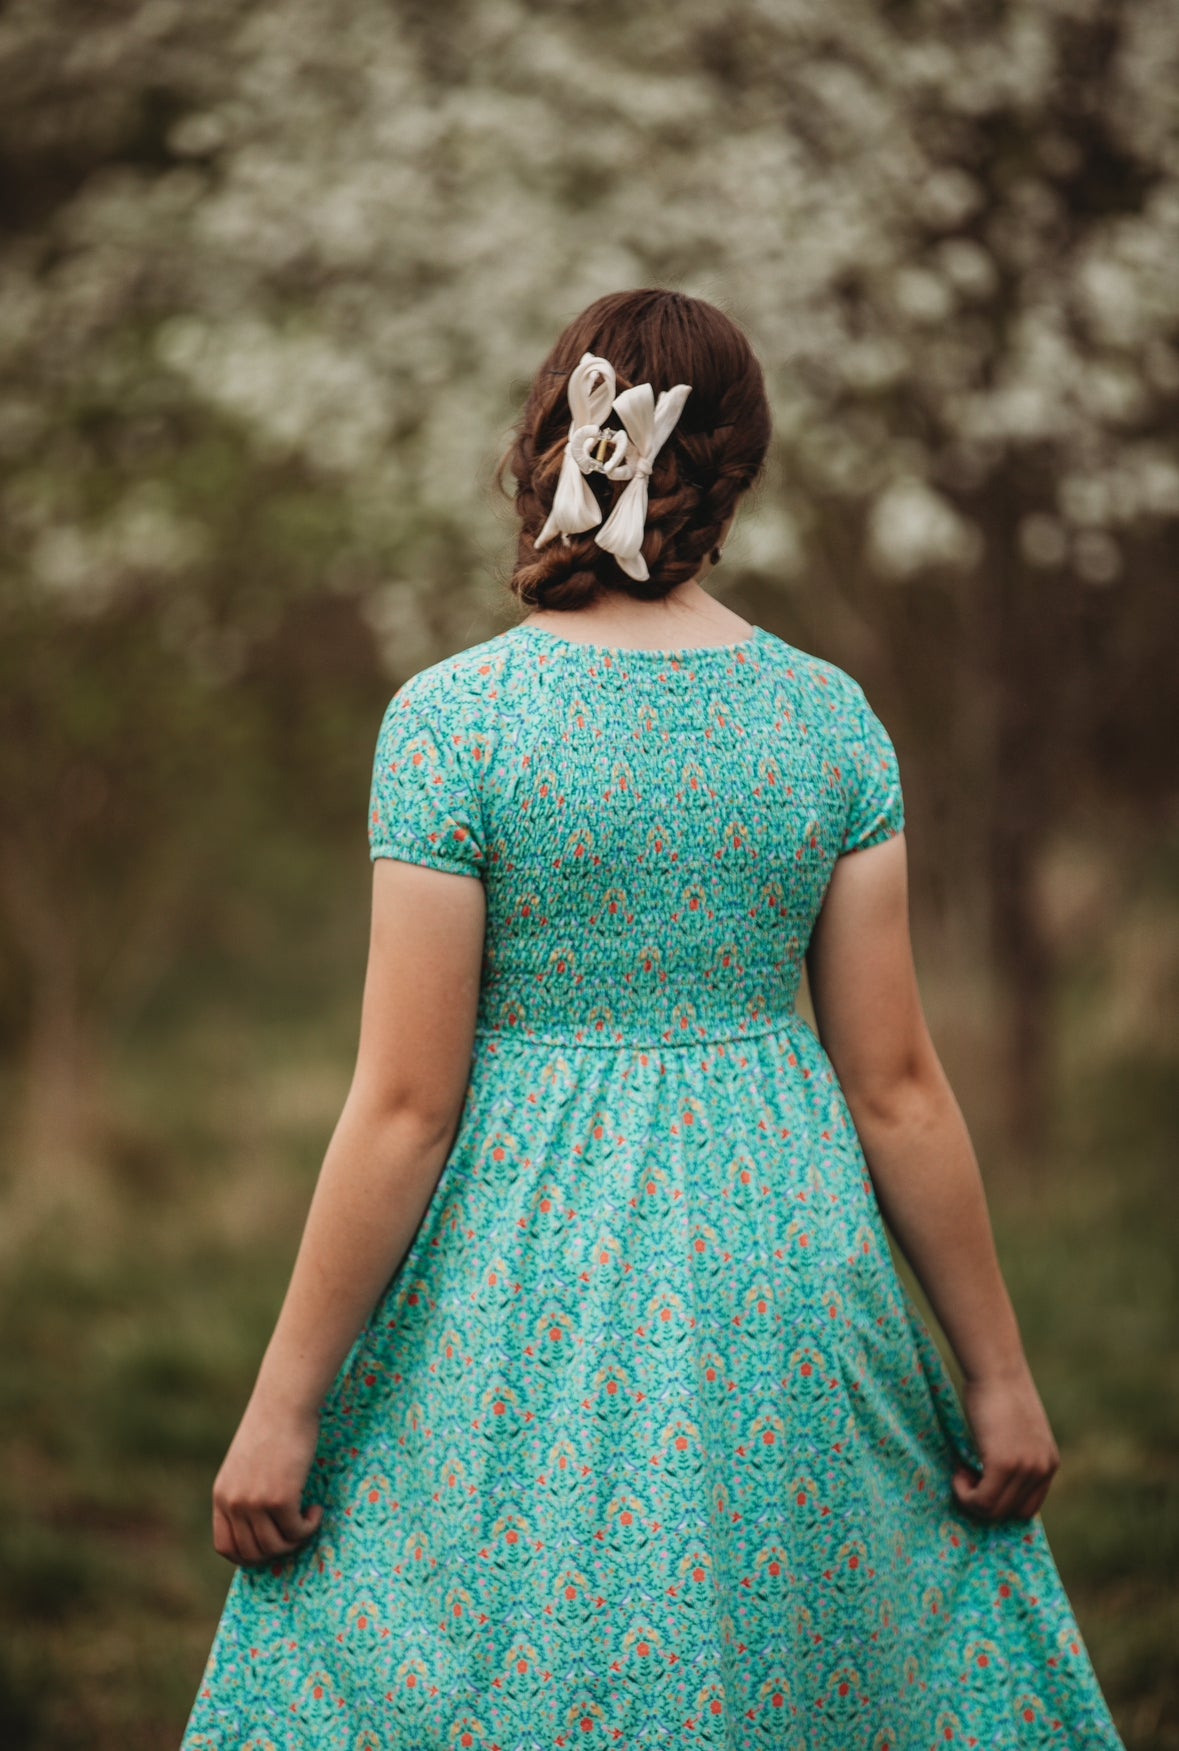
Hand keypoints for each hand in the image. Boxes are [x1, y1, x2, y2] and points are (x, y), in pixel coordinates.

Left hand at [212, 1395, 324, 1566]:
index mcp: (222, 1494)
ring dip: (296, 1539)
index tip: (270, 1547)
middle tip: (295, 1532)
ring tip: (307, 1518)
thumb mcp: (247, 1463)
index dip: (248, 1556)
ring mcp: (255, 1502)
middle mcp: (234, 1503)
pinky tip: (316, 1509)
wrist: (285, 1402)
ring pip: (276, 1546)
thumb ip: (246, 1490)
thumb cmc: (272, 1426)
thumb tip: (260, 1524)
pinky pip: (296, 1531)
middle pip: (252, 1552)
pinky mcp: (280, 1498)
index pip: (225, 1546)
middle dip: (277, 1550)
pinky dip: (309, 1527)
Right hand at [951, 1367, 1060, 1523]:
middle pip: (1012, 1514)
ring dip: (972, 1499)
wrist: (994, 1368)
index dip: (1001, 1501)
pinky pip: (982, 1501)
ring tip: (961, 1472)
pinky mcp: (1004, 1464)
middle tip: (966, 1474)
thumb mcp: (1016, 1430)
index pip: (1028, 1507)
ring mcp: (1025, 1468)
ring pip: (994, 1511)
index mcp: (1049, 1463)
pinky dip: (965, 1494)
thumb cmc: (997, 1391)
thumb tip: (993, 1485)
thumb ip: (1016, 1457)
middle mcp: (1043, 1469)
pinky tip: (958, 1472)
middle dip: (985, 1502)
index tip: (981, 1481)